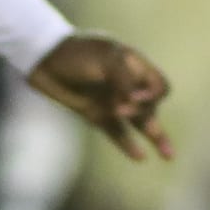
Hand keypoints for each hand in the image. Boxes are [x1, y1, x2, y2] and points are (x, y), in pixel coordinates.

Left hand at [27, 33, 173, 162]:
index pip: (159, 84)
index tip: (132, 96)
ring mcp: (111, 100)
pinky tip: (140, 157)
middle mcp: (125, 84)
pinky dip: (128, 144)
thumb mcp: (106, 58)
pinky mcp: (96, 114)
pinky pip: (117, 132)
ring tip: (169, 157)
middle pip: (151, 105)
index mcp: (132, 64)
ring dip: (156, 137)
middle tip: (120, 108)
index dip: (153, 94)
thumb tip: (136, 103)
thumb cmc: (75, 52)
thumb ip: (126, 79)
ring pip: (140, 123)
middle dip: (143, 111)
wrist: (41, 57)